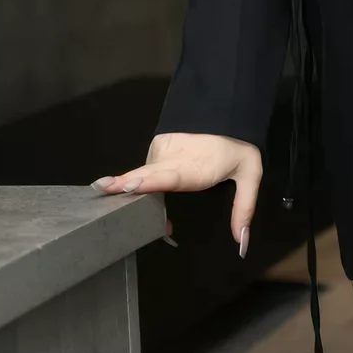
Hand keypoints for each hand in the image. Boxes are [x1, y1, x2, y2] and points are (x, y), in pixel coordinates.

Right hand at [93, 132, 262, 252]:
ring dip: (136, 190)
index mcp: (195, 167)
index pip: (167, 176)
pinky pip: (147, 168)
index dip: (147, 182)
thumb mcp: (250, 175)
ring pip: (144, 175)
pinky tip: (133, 191)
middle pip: (144, 176)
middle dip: (124, 186)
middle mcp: (173, 159)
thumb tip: (240, 243)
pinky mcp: (156, 147)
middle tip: (102, 191)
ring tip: (116, 198)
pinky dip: (142, 181)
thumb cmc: (238, 145)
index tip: (127, 186)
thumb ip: (243, 209)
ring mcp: (162, 151)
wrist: (228, 108)